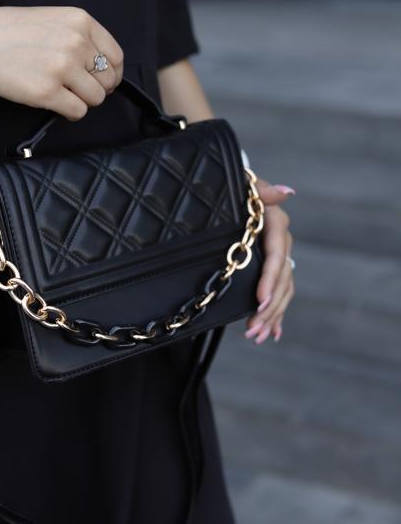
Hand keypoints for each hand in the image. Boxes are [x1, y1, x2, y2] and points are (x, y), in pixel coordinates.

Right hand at [0, 6, 123, 119]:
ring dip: (82, 101)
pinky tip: (56, 104)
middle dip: (96, 88)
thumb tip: (100, 65)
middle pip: (107, 80)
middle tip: (78, 89)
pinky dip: (70, 113)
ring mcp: (63, 68)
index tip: (103, 81)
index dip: (112, 74)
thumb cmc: (8, 32)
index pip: (115, 56)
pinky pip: (78, 112)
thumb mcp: (52, 18)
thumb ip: (79, 36)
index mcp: (80, 21)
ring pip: (96, 98)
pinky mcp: (48, 92)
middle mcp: (76, 43)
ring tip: (63, 94)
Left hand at [244, 179, 295, 344]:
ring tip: (257, 336)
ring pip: (282, 291)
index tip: (261, 300)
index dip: (270, 279)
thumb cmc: (238, 188)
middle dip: (269, 308)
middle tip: (253, 329)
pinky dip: (277, 314)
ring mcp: (280, 256)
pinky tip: (273, 333)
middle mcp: (282, 242)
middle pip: (281, 280)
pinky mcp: (274, 267)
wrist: (237, 193)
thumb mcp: (248, 187)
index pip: (276, 256)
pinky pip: (280, 293)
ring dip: (272, 316)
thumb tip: (287, 192)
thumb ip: (265, 191)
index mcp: (277, 224)